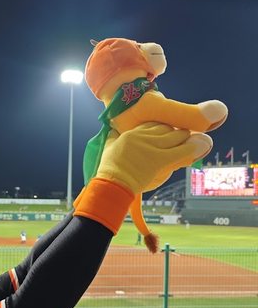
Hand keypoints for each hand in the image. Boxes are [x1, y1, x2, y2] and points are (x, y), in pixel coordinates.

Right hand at [96, 123, 211, 194]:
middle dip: (175, 131)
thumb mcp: (108, 147)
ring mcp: (152, 147)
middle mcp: (143, 137)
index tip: (167, 130)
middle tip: (182, 134)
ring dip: (185, 137)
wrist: (113, 183)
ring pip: (175, 136)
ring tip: (193, 138)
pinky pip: (180, 151)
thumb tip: (112, 132)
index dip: (162, 127)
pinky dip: (191, 148)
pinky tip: (199, 146)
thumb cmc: (109, 169)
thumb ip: (112, 138)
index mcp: (131, 133)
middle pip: (165, 128)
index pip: (152, 124)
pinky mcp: (159, 159)